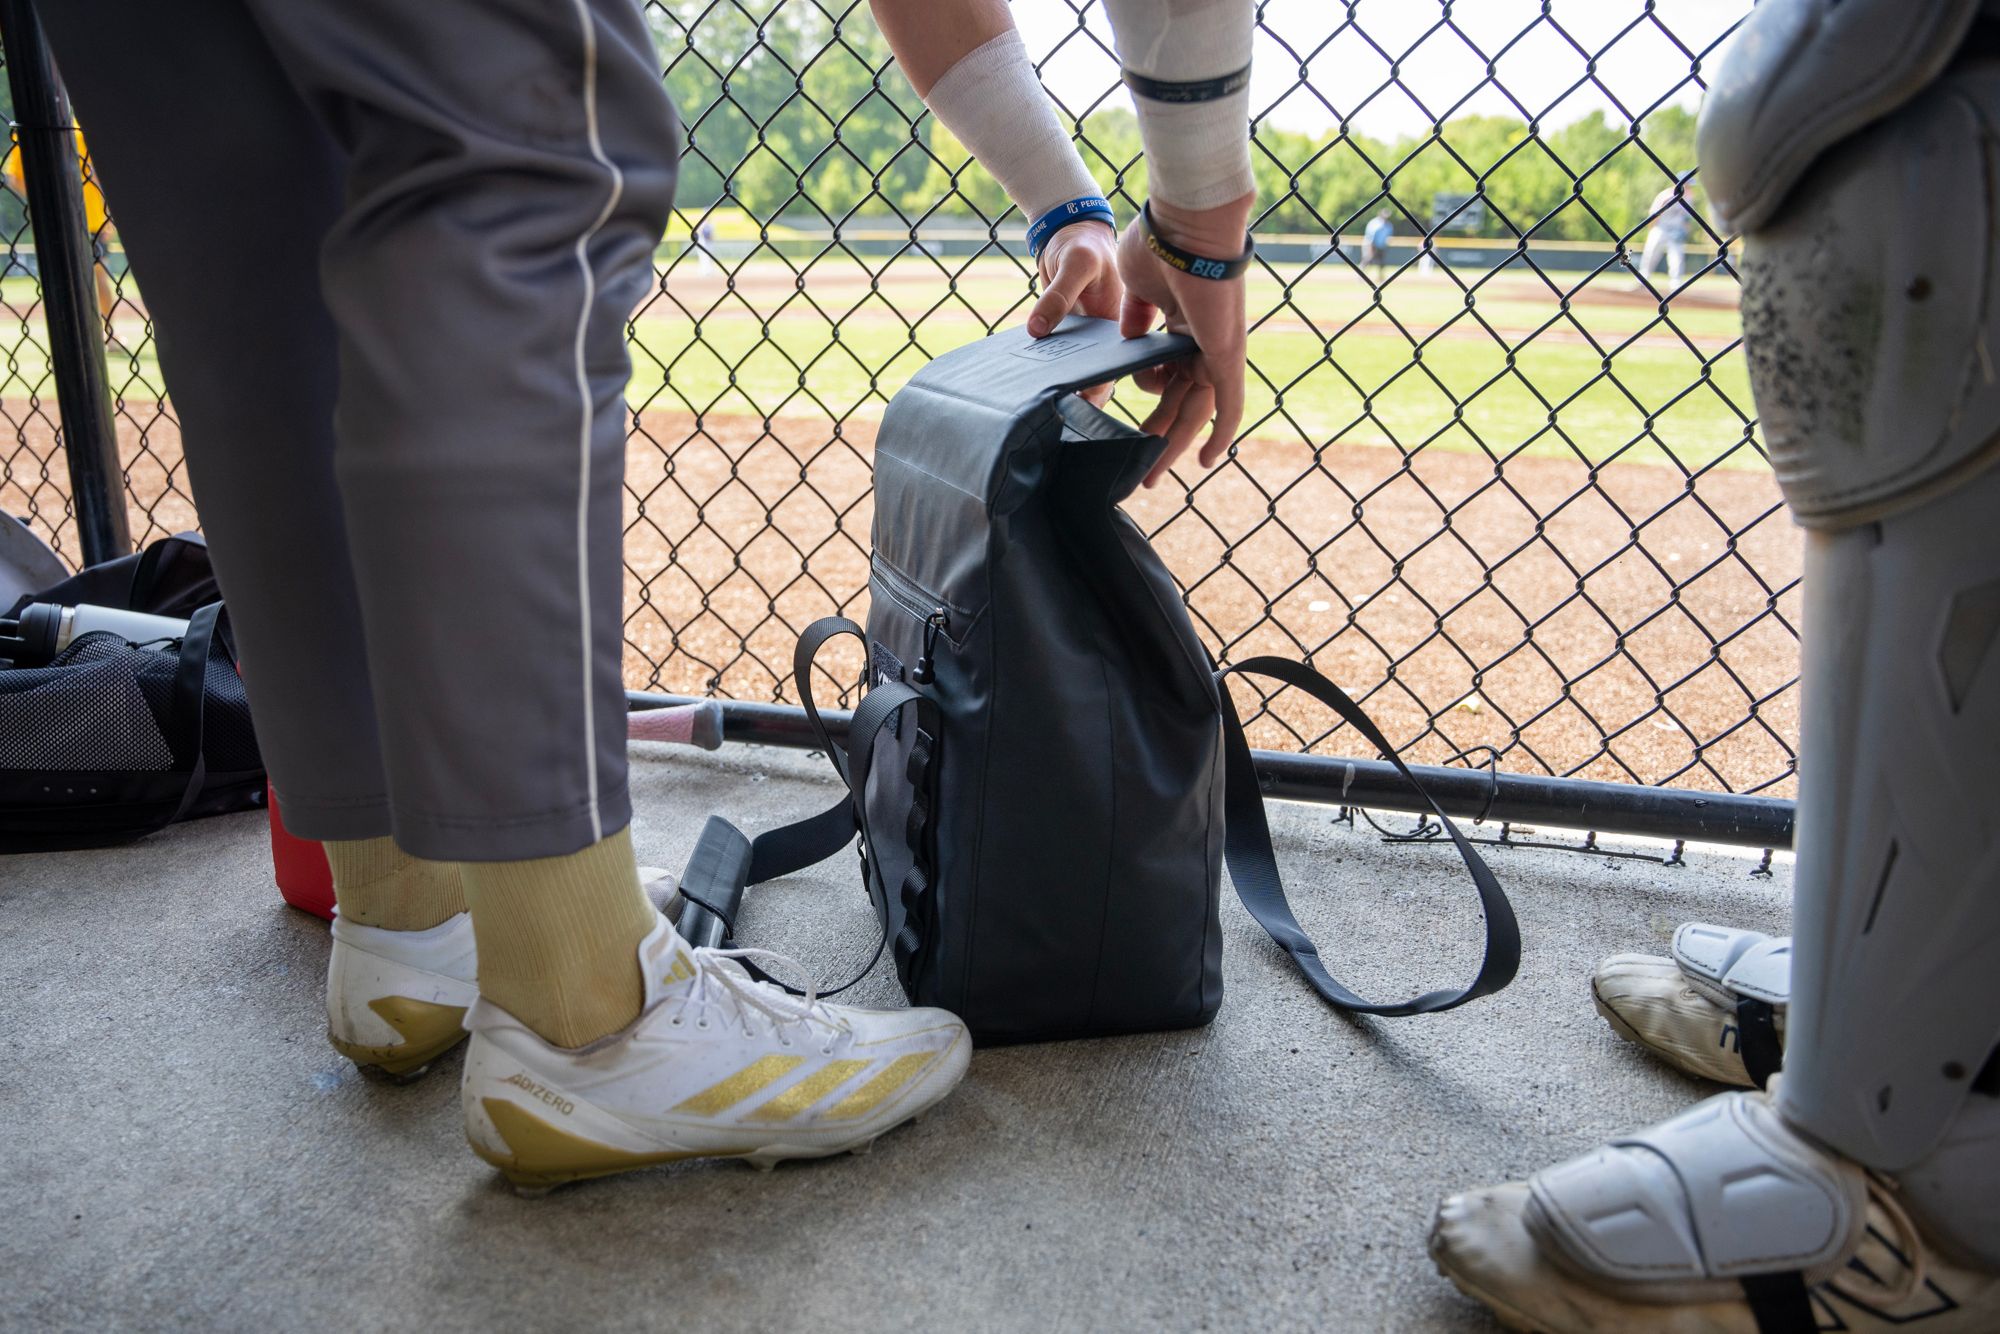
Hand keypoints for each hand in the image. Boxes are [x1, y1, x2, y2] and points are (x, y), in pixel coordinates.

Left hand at [1029, 219, 1121, 403]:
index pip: (1118, 363)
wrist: (1067, 232)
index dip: (1103, 383)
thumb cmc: (1081, 243)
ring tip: (1039, 404)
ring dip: (1061, 384)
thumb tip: (1037, 331)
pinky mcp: (1066, 335)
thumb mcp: (1076, 263)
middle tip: (1057, 411)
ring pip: (1077, 370)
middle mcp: (1106, 335)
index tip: (1082, 399)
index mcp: (1121, 322)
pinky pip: (1057, 356)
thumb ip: (1059, 295)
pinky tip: (1028, 381)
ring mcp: (1086, 337)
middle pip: (1099, 375)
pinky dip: (1045, 366)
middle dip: (1082, 395)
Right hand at [1117, 193, 1252, 487]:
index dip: (1146, 392)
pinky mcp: (1226, 354)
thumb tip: (1126, 340)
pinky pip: (1229, 403)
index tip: (1124, 406)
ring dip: (1172, 444)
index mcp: (1181, 324)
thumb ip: (1133, 316)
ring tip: (1149, 476)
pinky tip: (1208, 461)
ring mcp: (1216, 349)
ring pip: (1196, 410)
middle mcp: (1202, 341)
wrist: (1187, 223)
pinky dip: (1222, 432)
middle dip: (1159, 436)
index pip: (1164, 372)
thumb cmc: (1160, 240)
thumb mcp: (1136, 286)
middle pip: (1180, 400)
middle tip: (1141, 469)